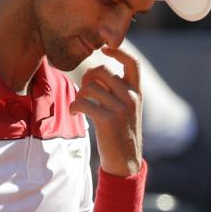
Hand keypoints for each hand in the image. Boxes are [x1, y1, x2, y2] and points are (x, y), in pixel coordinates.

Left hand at [69, 46, 142, 176]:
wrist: (125, 162)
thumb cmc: (120, 135)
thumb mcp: (127, 110)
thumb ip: (117, 92)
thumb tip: (95, 74)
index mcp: (137, 93)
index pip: (132, 63)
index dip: (118, 51)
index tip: (104, 49)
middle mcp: (131, 98)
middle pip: (102, 71)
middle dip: (87, 78)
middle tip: (83, 92)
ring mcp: (120, 109)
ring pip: (90, 87)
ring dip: (79, 95)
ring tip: (78, 106)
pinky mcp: (107, 120)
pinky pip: (82, 102)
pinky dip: (73, 106)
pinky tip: (74, 113)